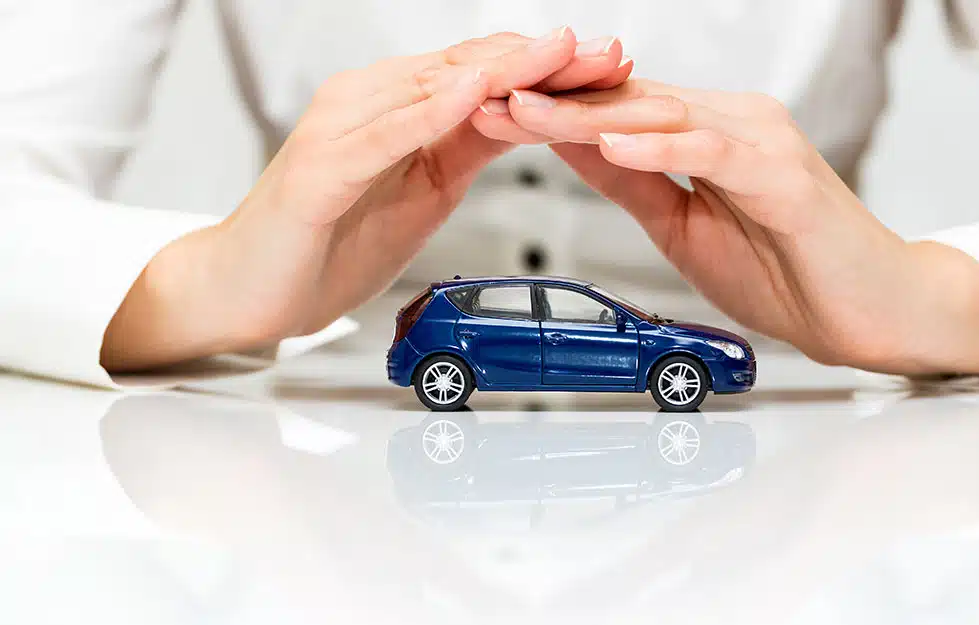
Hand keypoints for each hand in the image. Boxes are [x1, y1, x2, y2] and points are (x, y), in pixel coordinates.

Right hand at [101, 28, 631, 371]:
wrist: (250, 288)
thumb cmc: (330, 239)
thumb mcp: (424, 190)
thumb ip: (465, 146)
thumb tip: (522, 117)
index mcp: (398, 107)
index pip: (485, 72)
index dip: (550, 65)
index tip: (611, 63)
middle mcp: (369, 101)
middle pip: (470, 67)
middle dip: (545, 59)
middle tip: (609, 50)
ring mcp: (341, 129)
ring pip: (433, 88)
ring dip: (503, 71)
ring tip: (559, 53)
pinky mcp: (320, 169)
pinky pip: (384, 134)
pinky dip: (429, 114)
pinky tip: (471, 96)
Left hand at [472, 81, 978, 374]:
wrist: (871, 314)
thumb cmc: (791, 273)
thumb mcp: (682, 228)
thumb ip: (634, 182)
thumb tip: (575, 147)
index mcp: (705, 136)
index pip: (615, 112)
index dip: (550, 112)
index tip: (488, 114)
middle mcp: (732, 124)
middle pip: (628, 102)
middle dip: (551, 103)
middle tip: (485, 98)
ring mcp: (760, 142)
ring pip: (661, 116)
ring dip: (587, 115)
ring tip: (526, 112)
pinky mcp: (784, 175)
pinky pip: (713, 152)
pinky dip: (663, 146)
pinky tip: (615, 143)